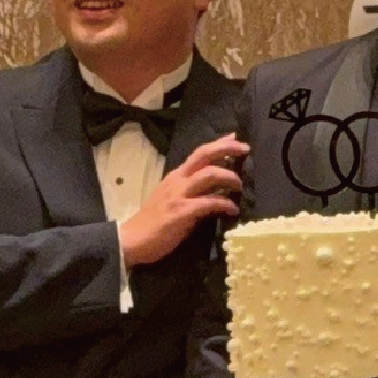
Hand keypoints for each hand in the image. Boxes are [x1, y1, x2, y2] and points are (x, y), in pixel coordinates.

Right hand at [119, 136, 246, 266]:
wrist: (132, 239)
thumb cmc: (154, 221)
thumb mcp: (172, 198)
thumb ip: (190, 189)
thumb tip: (213, 186)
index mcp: (176, 176)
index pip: (199, 153)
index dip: (218, 144)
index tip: (235, 138)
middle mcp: (178, 181)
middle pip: (204, 156)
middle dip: (226, 149)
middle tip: (245, 149)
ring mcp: (179, 195)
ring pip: (209, 175)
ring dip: (229, 176)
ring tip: (240, 185)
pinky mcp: (182, 212)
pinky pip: (208, 203)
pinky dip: (224, 204)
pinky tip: (233, 210)